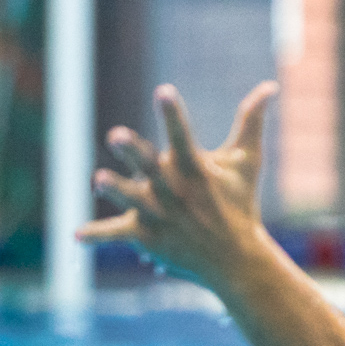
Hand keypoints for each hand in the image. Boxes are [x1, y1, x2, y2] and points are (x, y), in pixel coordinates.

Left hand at [78, 81, 277, 286]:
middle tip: (115, 134)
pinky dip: (97, 236)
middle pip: (150, 167)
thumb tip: (268, 86)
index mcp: (193, 169)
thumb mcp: (247, 163)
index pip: (182, 135)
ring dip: (116, 190)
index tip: (163, 89)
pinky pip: (116, 235)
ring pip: (132, 200)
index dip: (173, 113)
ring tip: (98, 179)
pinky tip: (76, 236)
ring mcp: (158, 214)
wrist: (235, 259)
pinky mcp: (145, 236)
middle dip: (133, 151)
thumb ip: (250, 122)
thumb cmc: (239, 205)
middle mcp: (173, 190)